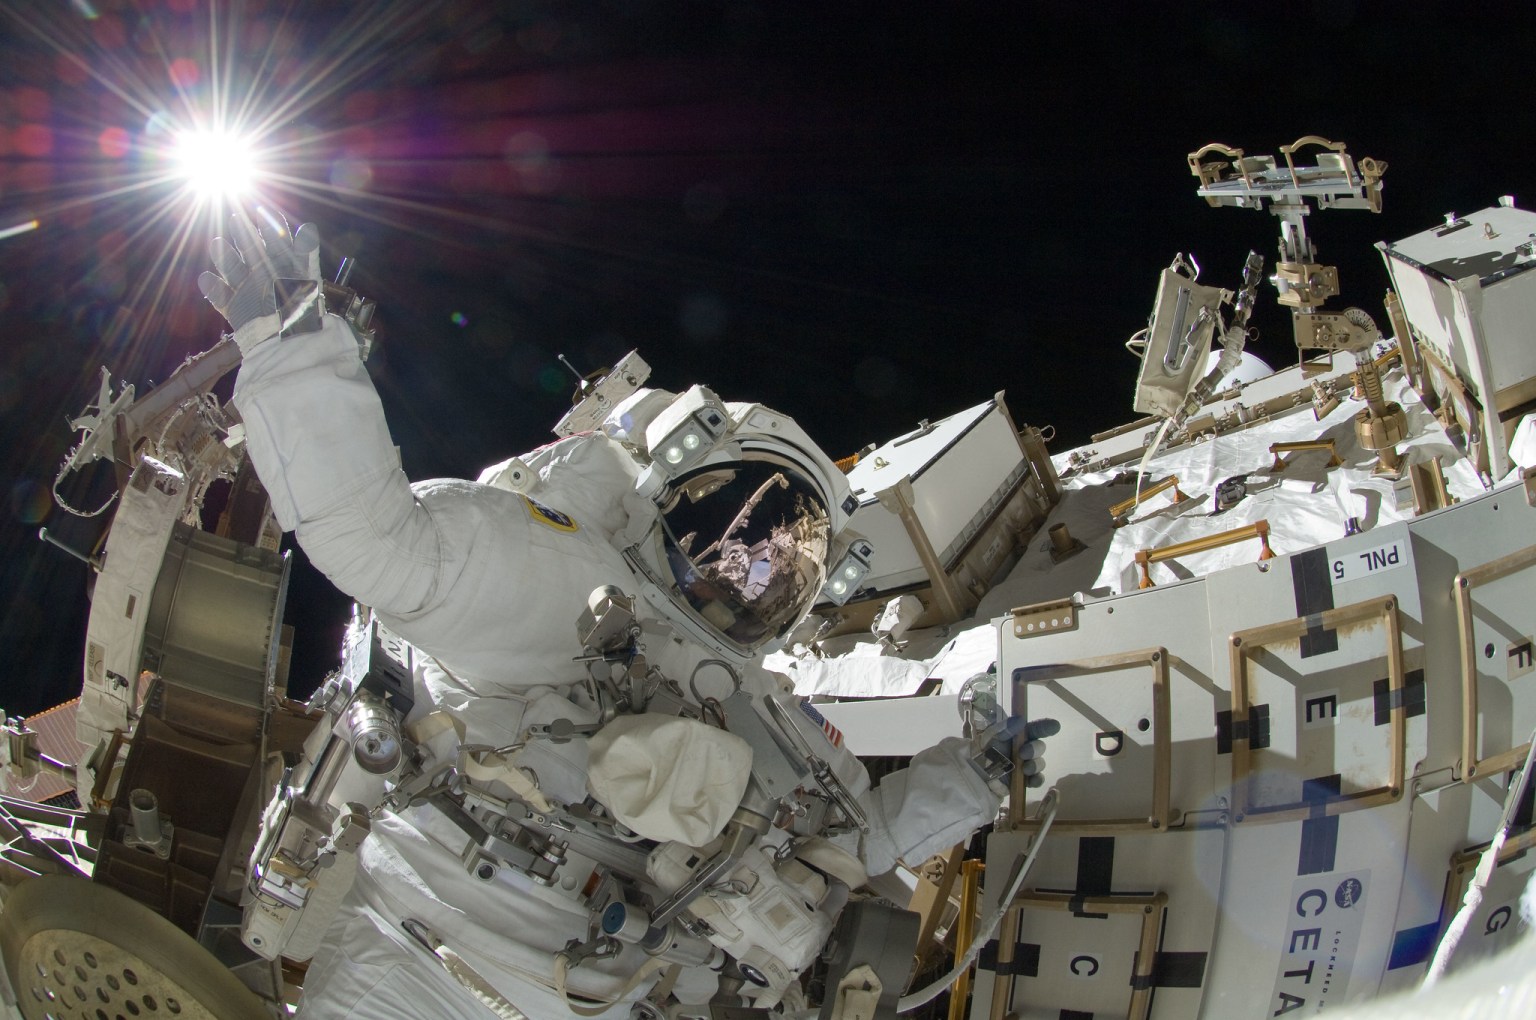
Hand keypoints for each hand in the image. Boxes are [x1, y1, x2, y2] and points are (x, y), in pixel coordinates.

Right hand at [198, 210, 321, 352]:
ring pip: (231, 266)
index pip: (276, 239)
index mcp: (283, 265)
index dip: (270, 225)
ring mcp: (247, 289)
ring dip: (224, 255)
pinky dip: (212, 287)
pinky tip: (206, 278)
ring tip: (218, 244)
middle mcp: (264, 273)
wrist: (289, 345)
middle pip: (250, 248)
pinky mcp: (235, 308)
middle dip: (243, 234)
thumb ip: (305, 254)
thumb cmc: (301, 310)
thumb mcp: (305, 279)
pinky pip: (219, 295)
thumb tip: (310, 227)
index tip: (262, 211)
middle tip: (237, 220)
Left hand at [971, 716, 1058, 787]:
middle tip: (1023, 753)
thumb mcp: (991, 736)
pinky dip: (1037, 779)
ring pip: (1040, 763)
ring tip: (1024, 768)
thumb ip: (1005, 728)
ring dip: (1035, 765)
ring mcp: (1025, 765)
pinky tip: (1031, 780)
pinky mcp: (1024, 780)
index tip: (1055, 726)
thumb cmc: (983, 751)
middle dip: (1035, 749)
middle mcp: (1025, 748)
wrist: (975, 773)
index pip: (1036, 729)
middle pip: (1039, 747)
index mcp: (1018, 735)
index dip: (1046, 727)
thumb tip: (1021, 720)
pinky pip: (1037, 779)